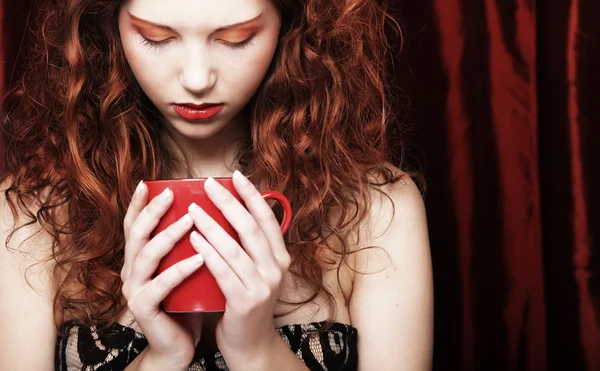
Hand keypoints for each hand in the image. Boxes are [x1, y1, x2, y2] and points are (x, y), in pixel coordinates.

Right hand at [121, 181, 204, 367]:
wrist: (178, 346)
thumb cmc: (187, 303)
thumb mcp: (187, 269)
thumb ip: (190, 245)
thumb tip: (212, 212)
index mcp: (140, 259)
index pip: (135, 226)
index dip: (139, 204)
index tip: (149, 182)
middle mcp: (131, 271)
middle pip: (136, 234)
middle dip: (152, 211)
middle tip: (170, 194)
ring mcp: (135, 290)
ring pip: (146, 256)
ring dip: (168, 235)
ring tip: (190, 220)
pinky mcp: (144, 308)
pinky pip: (160, 286)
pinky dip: (179, 270)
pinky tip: (199, 258)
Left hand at [187, 172, 290, 364]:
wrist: (250, 345)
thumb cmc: (246, 303)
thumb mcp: (257, 272)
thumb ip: (250, 247)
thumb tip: (233, 212)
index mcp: (280, 257)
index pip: (268, 219)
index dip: (253, 195)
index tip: (236, 175)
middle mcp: (276, 269)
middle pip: (251, 227)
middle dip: (229, 203)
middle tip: (209, 184)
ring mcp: (262, 286)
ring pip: (235, 248)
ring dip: (212, 225)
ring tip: (193, 209)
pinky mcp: (245, 302)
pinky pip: (223, 271)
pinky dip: (208, 253)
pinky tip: (194, 239)